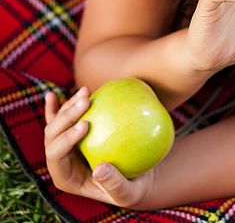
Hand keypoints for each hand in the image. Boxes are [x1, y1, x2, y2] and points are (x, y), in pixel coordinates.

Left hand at [44, 88, 153, 207]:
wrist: (133, 175)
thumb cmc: (130, 187)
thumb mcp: (128, 192)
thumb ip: (114, 184)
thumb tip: (99, 170)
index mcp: (65, 176)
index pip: (56, 156)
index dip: (66, 139)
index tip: (86, 124)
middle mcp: (60, 159)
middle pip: (53, 135)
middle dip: (66, 117)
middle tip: (87, 101)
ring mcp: (64, 145)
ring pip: (57, 122)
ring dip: (68, 105)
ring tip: (86, 91)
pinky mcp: (72, 133)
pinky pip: (61, 118)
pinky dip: (56, 106)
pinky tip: (51, 95)